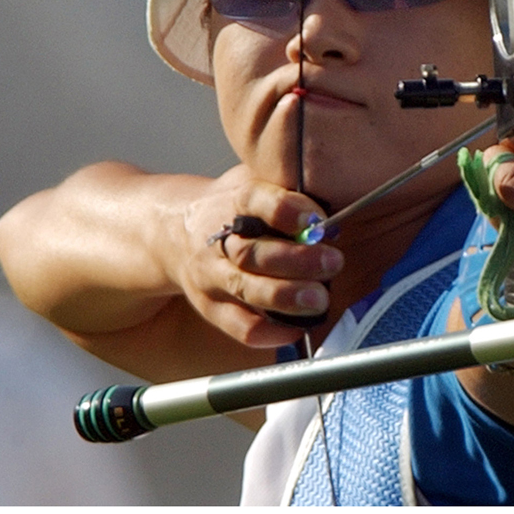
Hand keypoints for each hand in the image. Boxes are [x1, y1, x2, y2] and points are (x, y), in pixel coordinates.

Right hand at [180, 165, 342, 346]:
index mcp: (233, 201)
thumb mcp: (255, 181)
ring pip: (246, 289)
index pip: (255, 200)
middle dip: (297, 260)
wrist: (175, 231)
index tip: (317, 219)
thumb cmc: (234, 206)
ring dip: (286, 297)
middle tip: (333, 262)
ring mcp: (211, 277)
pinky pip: (238, 326)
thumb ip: (290, 188)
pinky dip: (270, 332)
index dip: (287, 210)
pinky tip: (298, 328)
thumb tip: (338, 199)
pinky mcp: (211, 307)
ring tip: (320, 299)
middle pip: (252, 252)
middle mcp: (218, 240)